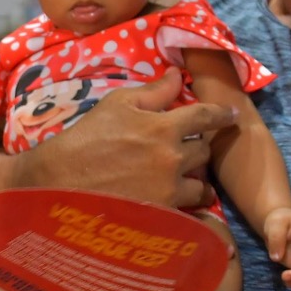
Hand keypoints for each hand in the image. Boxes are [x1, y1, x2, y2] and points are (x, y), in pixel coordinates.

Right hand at [22, 69, 234, 208]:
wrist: (59, 181)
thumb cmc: (85, 138)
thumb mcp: (116, 105)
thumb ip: (152, 92)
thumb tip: (177, 75)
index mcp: (164, 127)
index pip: (205, 117)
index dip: (221, 114)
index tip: (230, 114)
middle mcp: (172, 159)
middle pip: (204, 151)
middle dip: (198, 147)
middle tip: (186, 149)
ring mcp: (168, 190)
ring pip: (202, 185)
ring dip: (197, 180)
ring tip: (184, 179)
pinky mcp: (160, 214)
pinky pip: (188, 211)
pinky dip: (187, 206)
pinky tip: (178, 203)